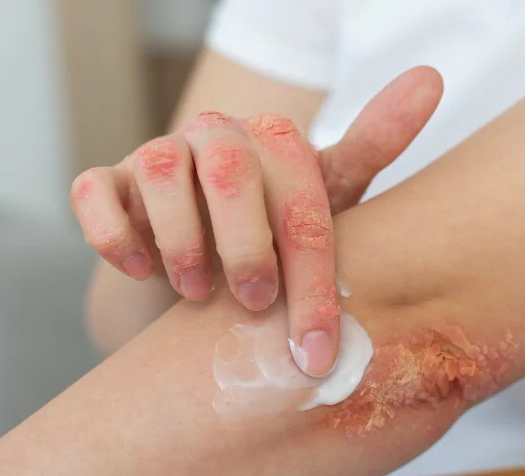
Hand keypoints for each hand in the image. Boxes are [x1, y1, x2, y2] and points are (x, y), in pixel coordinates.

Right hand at [71, 66, 442, 375]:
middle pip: (230, 169)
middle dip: (245, 245)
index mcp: (276, 143)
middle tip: (256, 303)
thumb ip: (372, 147)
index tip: (315, 348)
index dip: (312, 277)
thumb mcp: (326, 204)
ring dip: (181, 239)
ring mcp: (158, 155)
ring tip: (197, 293)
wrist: (206, 263)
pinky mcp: (109, 181)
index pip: (302, 198)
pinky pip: (94, 192)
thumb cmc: (276, 236)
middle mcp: (217, 138)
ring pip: (159, 168)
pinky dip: (112, 231)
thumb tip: (430, 79)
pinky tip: (139, 268)